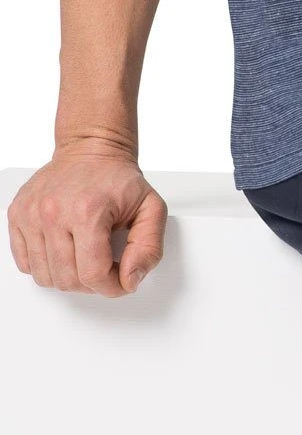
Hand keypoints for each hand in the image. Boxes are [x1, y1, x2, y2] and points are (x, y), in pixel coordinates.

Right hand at [7, 139, 166, 295]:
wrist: (92, 148)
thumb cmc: (117, 177)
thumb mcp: (151, 207)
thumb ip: (149, 247)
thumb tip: (131, 279)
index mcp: (88, 210)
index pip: (93, 274)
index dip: (112, 286)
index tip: (120, 279)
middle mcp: (54, 212)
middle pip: (68, 280)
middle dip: (92, 283)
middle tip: (105, 265)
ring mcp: (31, 214)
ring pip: (45, 277)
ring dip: (68, 276)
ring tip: (85, 256)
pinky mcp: (17, 215)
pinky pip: (26, 264)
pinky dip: (46, 265)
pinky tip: (64, 249)